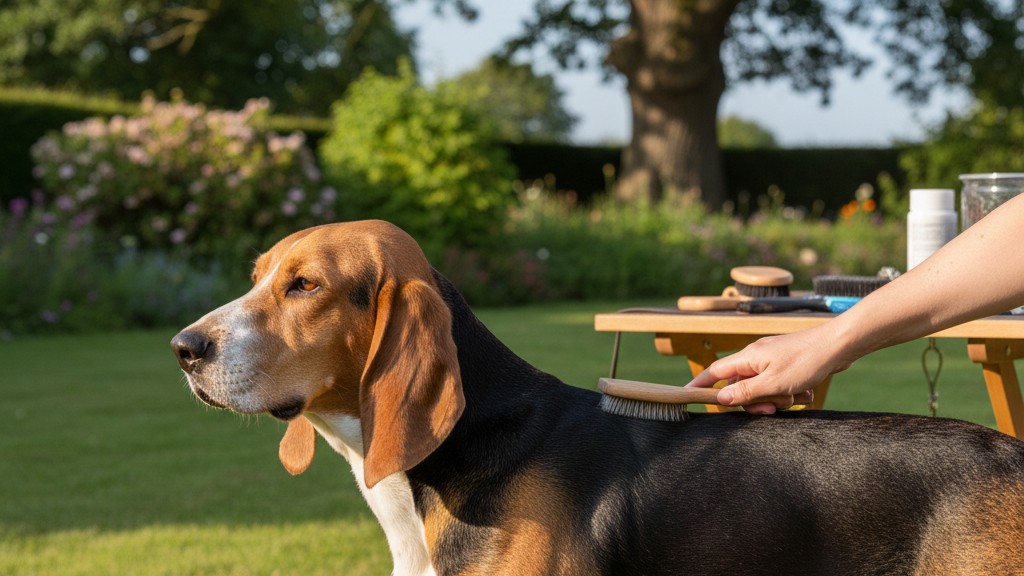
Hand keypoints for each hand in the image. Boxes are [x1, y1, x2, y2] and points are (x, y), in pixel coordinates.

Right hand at [685, 324, 852, 414]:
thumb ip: (745, 392)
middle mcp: (756, 357)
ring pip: (762, 388)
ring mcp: (772, 360)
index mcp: (748, 358)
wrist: (840, 345)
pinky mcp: (787, 365)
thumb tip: (720, 398)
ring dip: (778, 398)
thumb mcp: (774, 383)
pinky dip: (790, 392)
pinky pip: (779, 385)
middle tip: (772, 408)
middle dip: (755, 401)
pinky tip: (806, 392)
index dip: (700, 384)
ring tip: (797, 396)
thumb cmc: (807, 360)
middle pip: (741, 386)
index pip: (715, 372)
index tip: (687, 395)